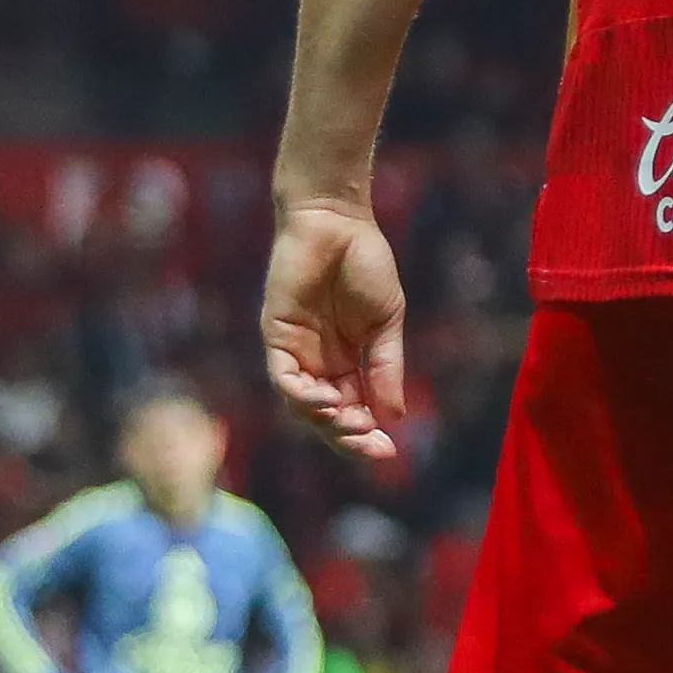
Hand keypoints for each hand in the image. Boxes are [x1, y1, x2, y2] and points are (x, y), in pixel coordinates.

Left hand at [262, 194, 414, 466]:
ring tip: (351, 423)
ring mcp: (296, 352)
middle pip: (328, 417)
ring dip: (326, 423)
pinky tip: (328, 401)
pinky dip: (303, 397)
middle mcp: (319, 362)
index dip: (368, 434)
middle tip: (373, 447)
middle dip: (349, 438)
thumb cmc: (364, 263)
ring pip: (303, 406)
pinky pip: (284, 380)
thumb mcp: (386, 323)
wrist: (336, 222)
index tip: (390, 450)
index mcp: (348, 361)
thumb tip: (395, 417)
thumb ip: (386, 367)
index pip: (354, 410)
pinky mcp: (277, 337)